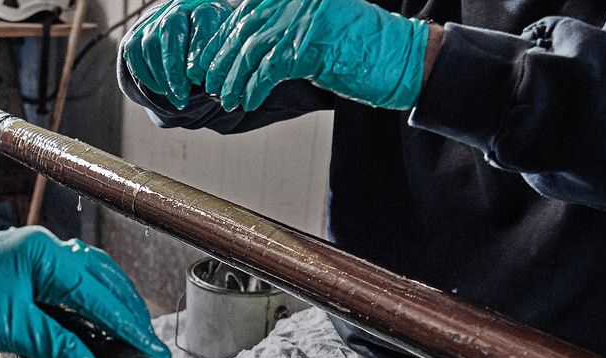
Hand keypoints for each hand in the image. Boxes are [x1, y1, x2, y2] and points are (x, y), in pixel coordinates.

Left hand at [0, 227, 169, 357]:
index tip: (150, 346)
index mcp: (45, 256)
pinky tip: (95, 315)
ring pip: (90, 274)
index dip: (128, 325)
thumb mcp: (10, 329)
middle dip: (128, 309)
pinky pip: (71, 276)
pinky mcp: (27, 262)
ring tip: (129, 328)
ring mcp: (37, 251)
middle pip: (103, 277)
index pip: (100, 295)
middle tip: (147, 340)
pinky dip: (90, 295)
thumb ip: (55, 346)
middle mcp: (46, 247)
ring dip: (112, 300)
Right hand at [122, 0, 232, 108]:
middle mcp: (177, 9)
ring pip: (149, 44)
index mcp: (204, 7)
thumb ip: (215, 56)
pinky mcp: (138, 35)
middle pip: (170, 29)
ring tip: (176, 97)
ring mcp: (154, 21)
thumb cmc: (213, 43)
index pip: (202, 20)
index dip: (198, 50)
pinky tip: (161, 90)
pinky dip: (145, 74)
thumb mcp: (223, 46)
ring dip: (161, 75)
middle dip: (175, 67)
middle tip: (182, 93)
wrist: (191, 33)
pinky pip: (133, 52)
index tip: (199, 78)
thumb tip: (199, 79)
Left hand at [200, 0, 428, 110]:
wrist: (400, 57)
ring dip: (234, 79)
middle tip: (211, 83)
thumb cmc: (358, 46)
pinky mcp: (308, 47)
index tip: (206, 60)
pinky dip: (253, 88)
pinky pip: (268, 70)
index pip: (244, 14)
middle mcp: (295, 1)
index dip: (220, 39)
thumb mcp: (315, 27)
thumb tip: (239, 48)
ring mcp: (301, 21)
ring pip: (250, 52)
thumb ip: (280, 28)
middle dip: (221, 61)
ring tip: (227, 98)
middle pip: (243, 32)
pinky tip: (248, 100)